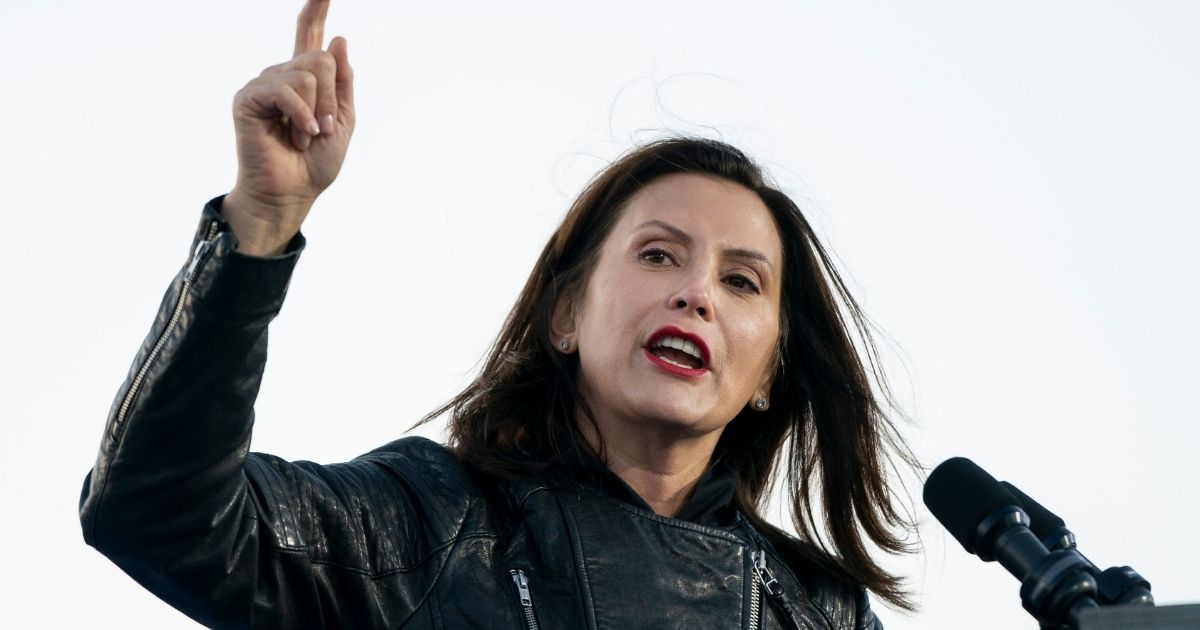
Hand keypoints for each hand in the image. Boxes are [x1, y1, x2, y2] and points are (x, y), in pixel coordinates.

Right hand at [223, 0, 354, 255]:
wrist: (293, 192)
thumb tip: (338, 38)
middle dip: (331, 98)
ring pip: (307, 72)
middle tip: (321, 130)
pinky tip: (299, 135)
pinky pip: (286, 89)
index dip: (315, 11)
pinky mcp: (248, 97)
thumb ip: (342, 81)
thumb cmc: (315, 164)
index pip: (308, 36)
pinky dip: (301, 114)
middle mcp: (281, 76)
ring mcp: (263, 84)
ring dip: (317, 111)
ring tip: (306, 136)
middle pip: (321, 57)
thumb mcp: (342, 120)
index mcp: (304, 81)